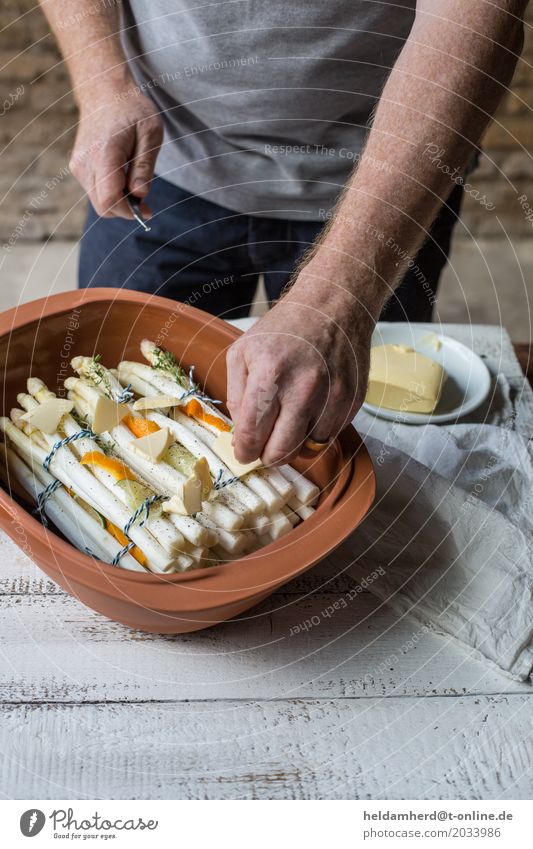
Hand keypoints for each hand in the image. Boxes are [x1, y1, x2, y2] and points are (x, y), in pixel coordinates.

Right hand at [69, 84, 162, 218]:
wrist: (104, 91)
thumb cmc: (132, 109)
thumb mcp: (150, 133)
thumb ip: (144, 166)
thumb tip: (140, 195)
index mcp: (104, 154)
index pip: (109, 200)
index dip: (129, 212)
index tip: (146, 209)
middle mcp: (85, 163)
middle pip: (103, 206)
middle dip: (126, 210)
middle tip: (146, 203)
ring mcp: (78, 166)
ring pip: (99, 201)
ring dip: (119, 202)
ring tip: (136, 185)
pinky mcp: (77, 167)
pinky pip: (95, 191)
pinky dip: (111, 193)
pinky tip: (124, 178)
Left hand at [226, 267, 375, 465]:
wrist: (333, 306)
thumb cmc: (285, 328)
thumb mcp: (243, 352)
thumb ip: (237, 396)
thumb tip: (242, 434)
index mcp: (270, 374)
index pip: (252, 434)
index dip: (244, 451)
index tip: (243, 453)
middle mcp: (304, 388)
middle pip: (281, 451)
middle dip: (267, 456)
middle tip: (263, 448)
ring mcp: (333, 397)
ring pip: (307, 449)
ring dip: (294, 443)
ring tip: (289, 421)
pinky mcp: (353, 401)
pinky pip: (330, 436)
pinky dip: (316, 431)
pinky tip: (310, 410)